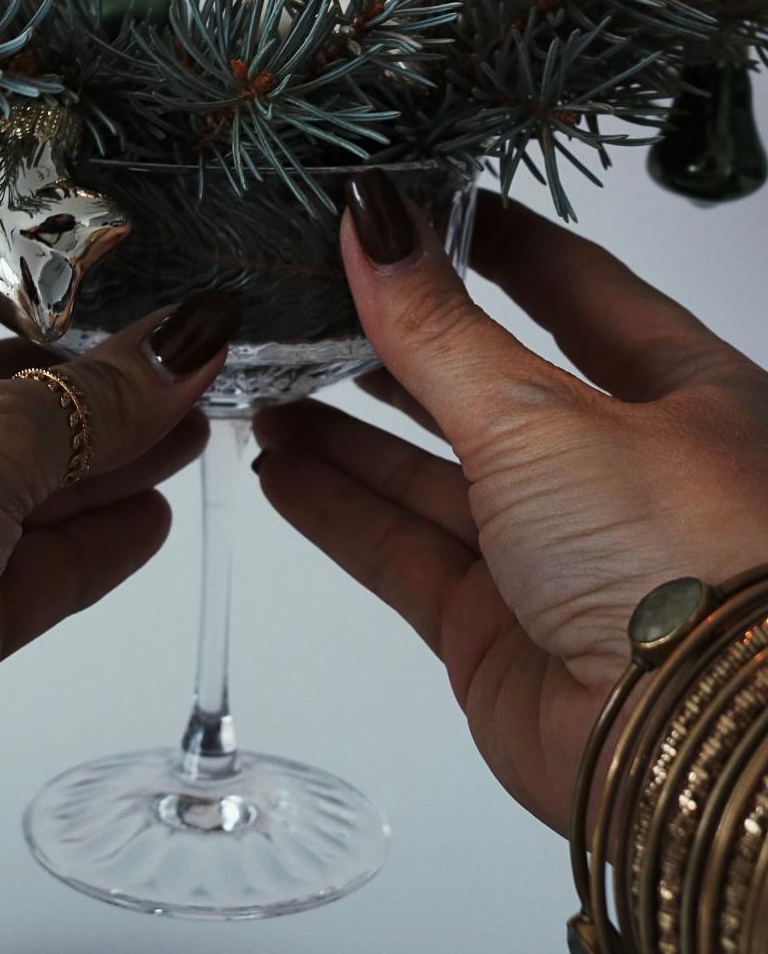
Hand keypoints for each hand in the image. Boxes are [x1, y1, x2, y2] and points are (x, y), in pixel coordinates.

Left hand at [0, 228, 232, 802]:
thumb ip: (95, 395)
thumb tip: (193, 342)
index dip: (10, 266)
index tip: (104, 259)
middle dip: (83, 377)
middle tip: (177, 355)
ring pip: (12, 478)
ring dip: (104, 456)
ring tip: (196, 422)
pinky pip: (23, 566)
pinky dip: (88, 540)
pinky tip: (154, 509)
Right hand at [252, 175, 767, 833]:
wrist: (691, 751)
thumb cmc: (679, 556)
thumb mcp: (543, 410)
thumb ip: (438, 324)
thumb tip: (373, 218)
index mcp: (679, 390)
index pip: (572, 286)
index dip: (490, 241)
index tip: (413, 202)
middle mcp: (623, 469)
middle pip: (488, 383)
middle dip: (396, 343)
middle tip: (307, 293)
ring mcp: (561, 554)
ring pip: (434, 472)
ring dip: (347, 429)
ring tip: (262, 379)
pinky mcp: (504, 633)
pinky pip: (406, 554)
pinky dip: (340, 511)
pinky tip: (278, 469)